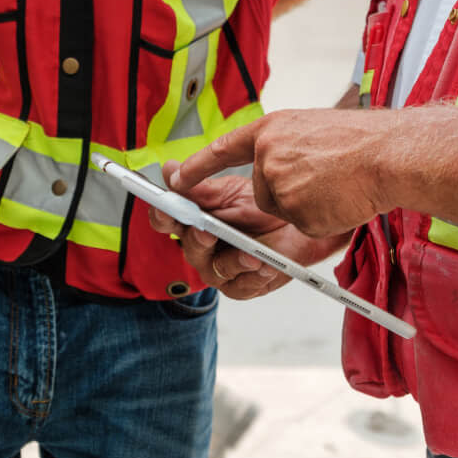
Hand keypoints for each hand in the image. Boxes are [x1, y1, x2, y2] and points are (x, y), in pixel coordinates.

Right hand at [143, 170, 313, 299]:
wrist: (296, 225)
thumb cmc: (262, 209)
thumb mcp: (232, 192)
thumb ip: (201, 188)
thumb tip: (170, 170)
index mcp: (193, 220)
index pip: (166, 219)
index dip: (161, 214)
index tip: (165, 207)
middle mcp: (201, 246)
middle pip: (188, 247)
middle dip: (197, 240)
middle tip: (207, 232)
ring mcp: (219, 268)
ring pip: (215, 270)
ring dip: (232, 262)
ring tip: (250, 254)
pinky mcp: (241, 286)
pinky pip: (241, 287)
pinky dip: (254, 277)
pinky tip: (265, 266)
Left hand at [172, 109, 399, 238]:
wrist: (390, 155)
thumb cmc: (361, 144)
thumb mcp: (311, 131)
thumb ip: (283, 148)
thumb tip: (266, 175)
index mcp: (272, 129)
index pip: (223, 149)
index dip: (197, 167)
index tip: (175, 180)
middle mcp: (267, 154)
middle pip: (259, 192)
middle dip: (284, 195)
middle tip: (316, 185)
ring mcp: (278, 183)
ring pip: (280, 211)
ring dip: (305, 208)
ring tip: (335, 186)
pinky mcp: (293, 210)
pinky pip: (299, 226)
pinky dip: (320, 221)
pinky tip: (338, 201)